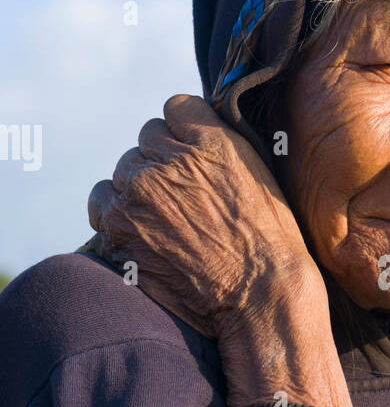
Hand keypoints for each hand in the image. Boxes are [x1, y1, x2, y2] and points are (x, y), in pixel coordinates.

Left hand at [87, 95, 354, 406]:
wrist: (258, 298)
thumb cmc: (270, 243)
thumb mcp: (260, 176)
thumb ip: (222, 145)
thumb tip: (192, 133)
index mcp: (211, 141)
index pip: (177, 108)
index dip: (184, 134)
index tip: (193, 156)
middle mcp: (170, 159)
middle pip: (147, 140)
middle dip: (162, 163)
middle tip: (185, 198)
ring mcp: (138, 191)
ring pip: (123, 169)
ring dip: (137, 188)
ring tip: (165, 220)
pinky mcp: (117, 225)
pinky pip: (101, 201)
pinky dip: (116, 214)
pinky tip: (142, 233)